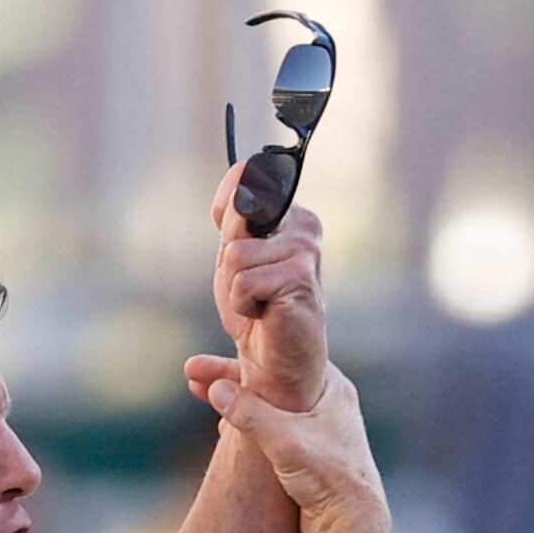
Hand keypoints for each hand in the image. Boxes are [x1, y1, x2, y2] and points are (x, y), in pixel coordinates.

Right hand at [196, 360, 385, 532]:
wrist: (352, 524)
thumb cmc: (327, 477)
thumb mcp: (282, 440)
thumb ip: (249, 413)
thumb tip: (216, 388)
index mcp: (332, 388)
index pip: (281, 359)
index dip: (241, 358)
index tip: (206, 363)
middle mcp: (329, 403)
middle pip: (271, 380)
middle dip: (231, 378)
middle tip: (193, 374)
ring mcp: (321, 428)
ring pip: (270, 405)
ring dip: (237, 402)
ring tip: (204, 398)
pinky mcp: (312, 453)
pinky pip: (272, 428)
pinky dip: (248, 425)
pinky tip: (224, 433)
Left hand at [201, 162, 327, 412]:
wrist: (277, 364)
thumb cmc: (255, 309)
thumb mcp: (232, 258)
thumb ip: (233, 216)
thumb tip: (242, 168)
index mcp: (290, 215)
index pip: (243, 184)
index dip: (227, 220)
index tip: (240, 256)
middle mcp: (304, 226)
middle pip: (235, 221)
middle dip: (229, 261)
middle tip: (251, 289)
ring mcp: (305, 251)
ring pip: (234, 256)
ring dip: (236, 289)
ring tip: (260, 304)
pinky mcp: (301, 279)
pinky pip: (243, 284)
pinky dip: (243, 306)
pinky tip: (266, 315)